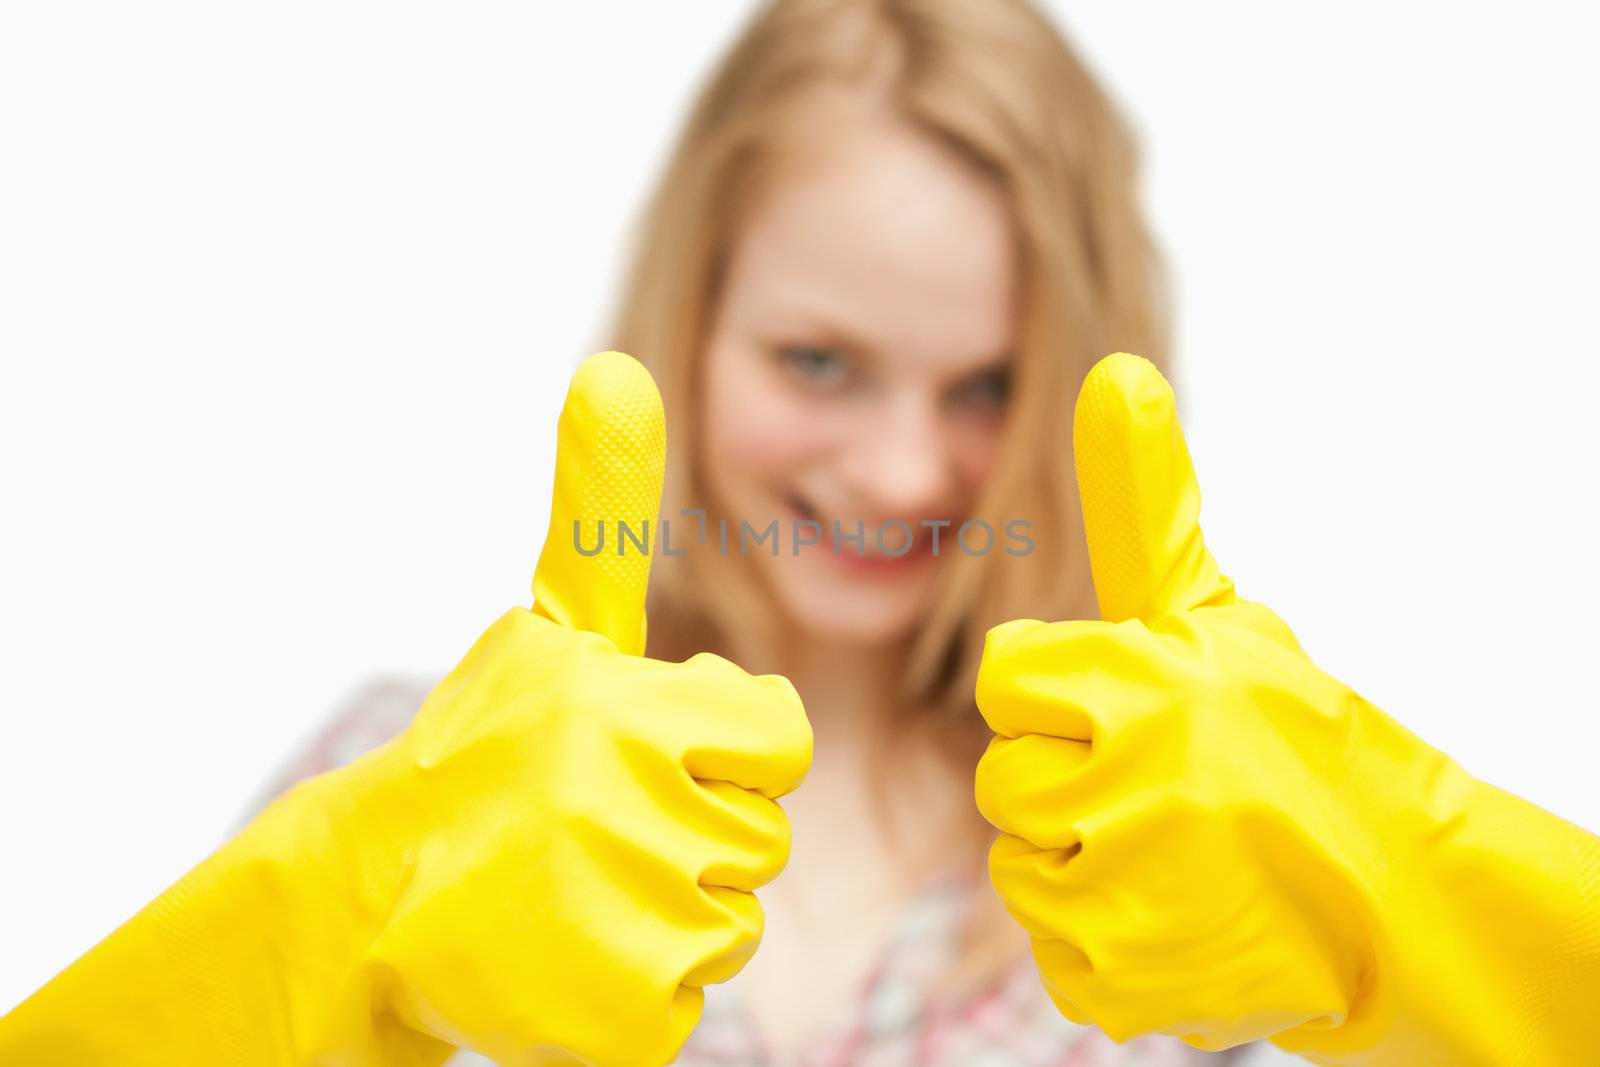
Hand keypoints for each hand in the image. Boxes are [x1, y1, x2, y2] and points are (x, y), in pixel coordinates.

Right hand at [0, 351, 812, 1066]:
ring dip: (664, 908)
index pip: (776, 736)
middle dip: (690, 830)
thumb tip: (616, 366)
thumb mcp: (548, 629)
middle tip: (588, 828)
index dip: (720, 748)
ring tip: (569, 886)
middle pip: (758, 832)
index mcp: (633, 713)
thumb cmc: (485, 753)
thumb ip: (598, 509)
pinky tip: (560, 952)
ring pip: (728, 919)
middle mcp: (635, 814)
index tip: (644, 756)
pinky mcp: (618, 1016)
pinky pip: (685, 996)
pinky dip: (634, 984)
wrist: (368, 900)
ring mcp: (627, 922)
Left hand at [973, 353, 1599, 1063]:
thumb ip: (1146, 504)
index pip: (1009, 677)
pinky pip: (1055, 945)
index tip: (1132, 712)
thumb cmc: (1291, 736)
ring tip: (1174, 852)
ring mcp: (1127, 889)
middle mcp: (1130, 782)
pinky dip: (1106, 938)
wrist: (1399, 893)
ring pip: (1020, 863)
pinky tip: (1177, 914)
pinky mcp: (1125, 978)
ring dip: (1083, 860)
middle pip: (1007, 775)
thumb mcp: (1218, 613)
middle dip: (1072, 780)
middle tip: (1163, 790)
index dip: (1065, 695)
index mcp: (1143, 682)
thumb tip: (1116, 373)